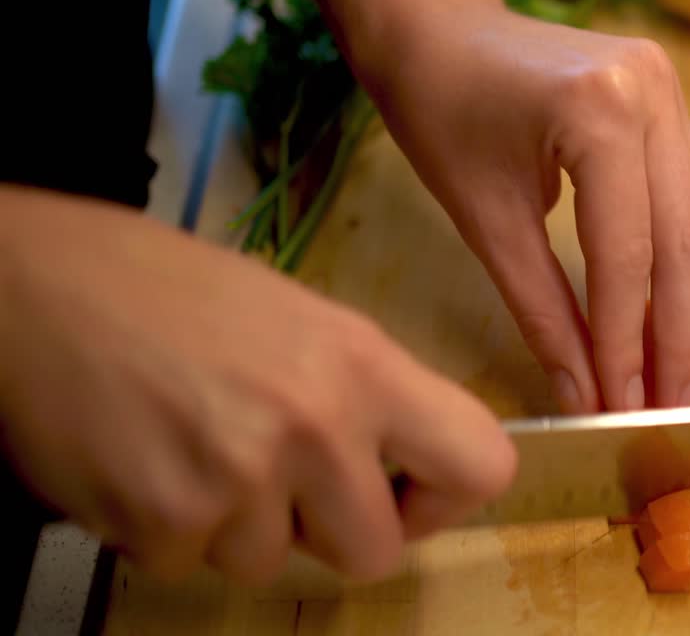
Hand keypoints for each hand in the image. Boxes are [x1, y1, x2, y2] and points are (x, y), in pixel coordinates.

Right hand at [0, 186, 514, 584]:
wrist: (34, 288)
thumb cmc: (168, 291)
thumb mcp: (299, 318)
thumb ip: (363, 394)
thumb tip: (401, 468)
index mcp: (362, 363)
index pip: (481, 463)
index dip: (446, 496)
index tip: (407, 490)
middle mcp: (314, 425)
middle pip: (377, 552)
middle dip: (332, 529)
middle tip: (285, 480)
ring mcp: (237, 480)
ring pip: (273, 563)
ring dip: (240, 525)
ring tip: (196, 445)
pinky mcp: (163, 522)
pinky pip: (194, 565)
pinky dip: (172, 531)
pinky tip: (149, 461)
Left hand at [353, 0, 689, 415]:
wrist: (436, 28)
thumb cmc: (438, 112)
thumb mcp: (485, 223)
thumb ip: (544, 314)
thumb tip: (587, 398)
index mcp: (599, 110)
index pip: (626, 252)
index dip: (630, 343)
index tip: (626, 412)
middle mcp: (653, 93)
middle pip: (688, 242)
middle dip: (685, 342)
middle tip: (681, 418)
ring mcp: (671, 93)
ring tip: (687, 390)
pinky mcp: (672, 104)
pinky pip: (688, 205)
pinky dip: (682, 274)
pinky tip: (677, 330)